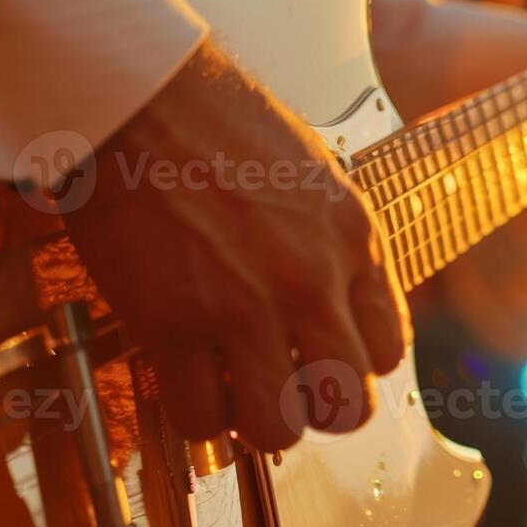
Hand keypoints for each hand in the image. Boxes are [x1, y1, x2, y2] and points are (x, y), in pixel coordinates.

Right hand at [61, 40, 408, 450]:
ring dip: (253, 421)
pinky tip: (184, 379)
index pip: (388, 351)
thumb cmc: (216, 121)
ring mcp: (245, 308)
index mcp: (355, 240)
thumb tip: (331, 307)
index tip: (322, 358)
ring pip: (278, 430)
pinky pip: (200, 419)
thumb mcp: (316, 173)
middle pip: (349, 407)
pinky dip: (192, 414)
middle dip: (315, 409)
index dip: (353, 365)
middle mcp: (312, 282)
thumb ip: (334, 244)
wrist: (137, 96)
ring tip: (232, 389)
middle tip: (281, 388)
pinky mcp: (174, 325)